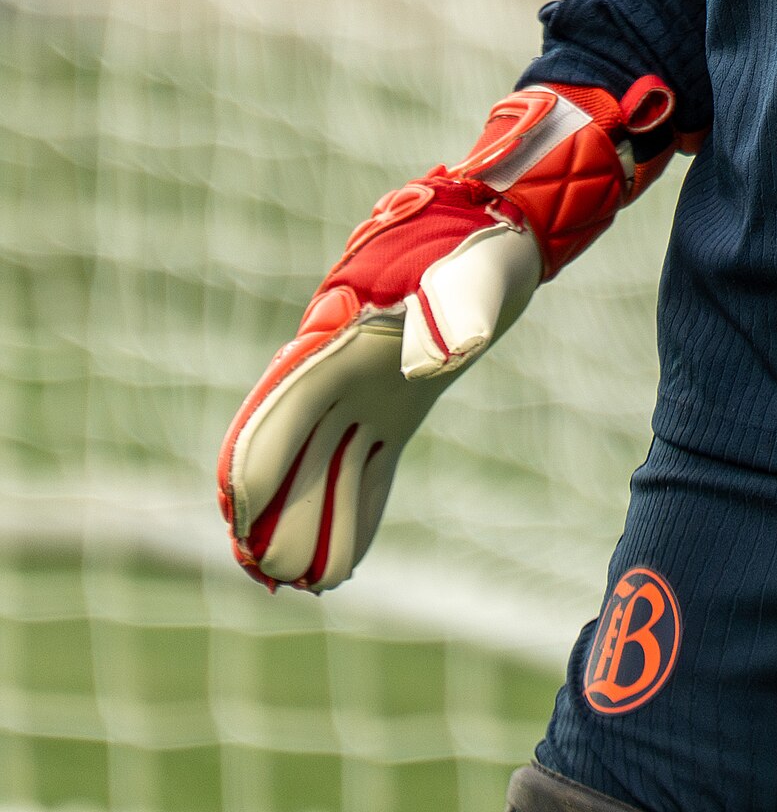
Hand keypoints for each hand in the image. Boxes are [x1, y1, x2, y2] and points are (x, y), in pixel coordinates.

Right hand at [217, 76, 678, 591]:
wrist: (502, 226)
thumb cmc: (479, 243)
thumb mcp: (470, 270)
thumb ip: (454, 307)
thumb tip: (445, 355)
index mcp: (343, 334)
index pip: (284, 406)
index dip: (258, 461)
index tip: (240, 516)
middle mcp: (343, 368)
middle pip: (293, 449)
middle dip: (272, 510)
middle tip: (268, 574)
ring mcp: (367, 390)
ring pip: (324, 467)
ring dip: (307, 522)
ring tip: (300, 584)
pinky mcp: (399, 405)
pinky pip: (365, 468)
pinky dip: (352, 512)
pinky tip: (344, 563)